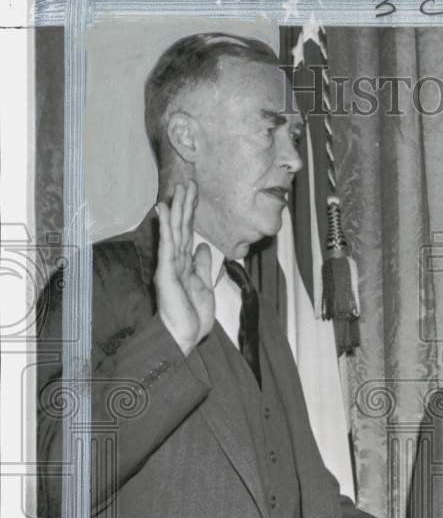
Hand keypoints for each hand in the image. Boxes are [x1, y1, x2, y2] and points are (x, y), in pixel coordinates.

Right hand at [154, 182, 213, 354]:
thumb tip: (204, 247)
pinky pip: (167, 245)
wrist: (184, 336)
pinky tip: (164, 210)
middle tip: (188, 181)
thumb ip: (203, 266)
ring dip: (177, 208)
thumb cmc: (193, 316)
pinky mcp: (166, 272)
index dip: (191, 213)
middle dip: (185, 204)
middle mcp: (175, 261)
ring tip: (180, 188)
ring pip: (174, 230)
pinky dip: (165, 226)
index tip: (194, 194)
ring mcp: (170, 265)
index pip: (188, 233)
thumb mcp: (205, 286)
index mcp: (185, 264)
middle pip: (181, 227)